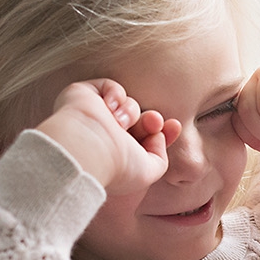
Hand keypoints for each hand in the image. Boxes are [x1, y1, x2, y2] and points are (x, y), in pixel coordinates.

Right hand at [36, 80, 178, 195]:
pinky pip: (111, 86)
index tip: (175, 125)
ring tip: (120, 124)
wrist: (88, 148)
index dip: (161, 131)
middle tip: (153, 122)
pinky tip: (109, 108)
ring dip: (130, 112)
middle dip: (152, 120)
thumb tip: (158, 136)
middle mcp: (108, 135)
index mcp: (121, 155)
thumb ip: (160, 157)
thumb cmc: (117, 166)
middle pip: (140, 120)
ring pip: (129, 104)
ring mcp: (96, 115)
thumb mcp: (148, 172)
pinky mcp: (85, 96)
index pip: (146, 138)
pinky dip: (115, 94)